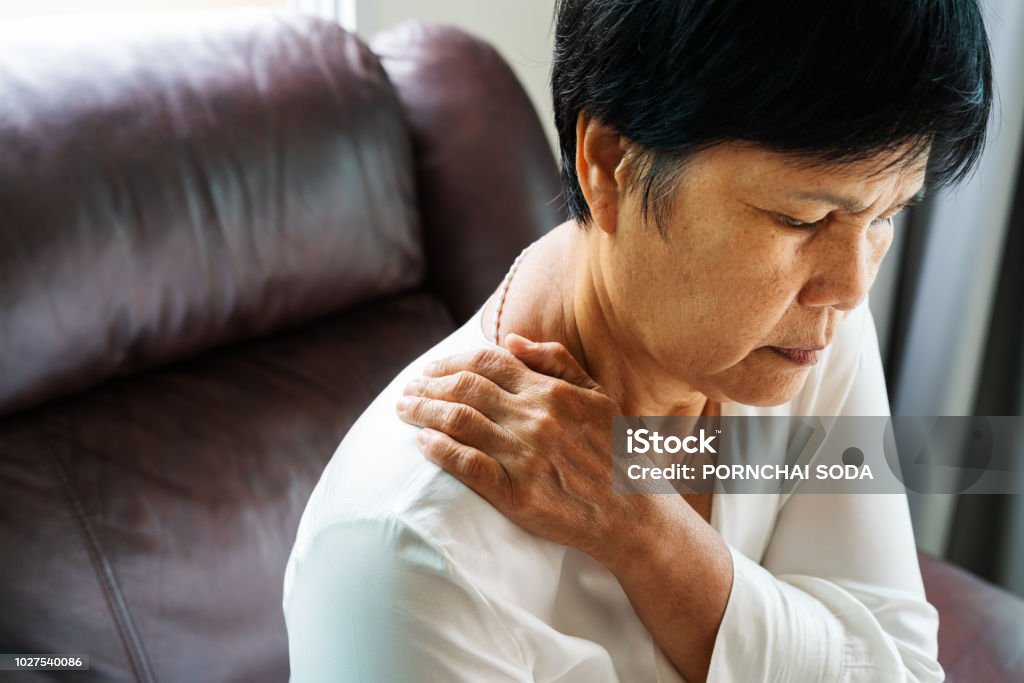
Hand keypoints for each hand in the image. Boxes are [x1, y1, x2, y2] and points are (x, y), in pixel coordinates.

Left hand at [394, 333, 652, 565]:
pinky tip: (422, 443)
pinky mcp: (517, 494)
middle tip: (406, 391)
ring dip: (423, 413)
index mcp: (551, 392)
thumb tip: (512, 340)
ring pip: (458, 422)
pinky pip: (466, 465)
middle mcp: (536, 419)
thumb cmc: (616, 453)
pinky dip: (438, 450)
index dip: (450, 362)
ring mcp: (525, 456)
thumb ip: (557, 362)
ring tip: (404, 411)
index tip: (430, 370)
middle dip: (427, 386)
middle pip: (464, 389)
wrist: (633, 514)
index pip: (487, 363)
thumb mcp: (598, 396)